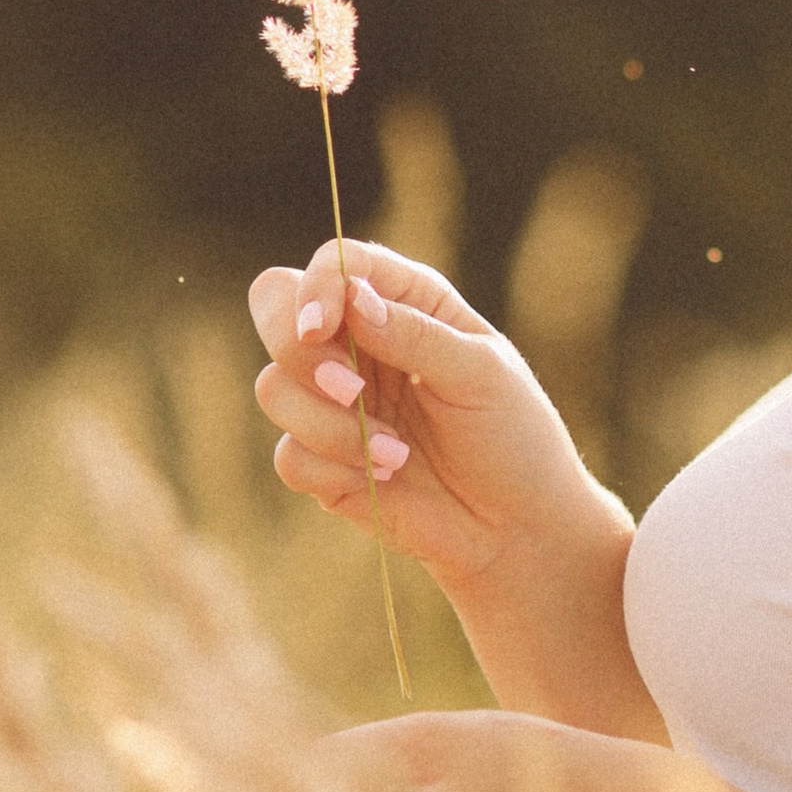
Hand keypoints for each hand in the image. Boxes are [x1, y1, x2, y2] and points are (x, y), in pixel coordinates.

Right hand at [249, 239, 627, 611]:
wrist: (517, 527)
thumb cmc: (514, 438)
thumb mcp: (482, 374)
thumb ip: (416, 333)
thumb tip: (353, 300)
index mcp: (404, 302)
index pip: (336, 264)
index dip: (317, 286)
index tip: (322, 326)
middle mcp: (359, 344)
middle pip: (275, 309)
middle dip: (299, 352)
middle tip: (351, 392)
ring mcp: (333, 403)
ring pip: (273, 388)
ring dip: (330, 426)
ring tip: (398, 454)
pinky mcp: (323, 461)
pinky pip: (288, 455)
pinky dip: (333, 469)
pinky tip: (383, 479)